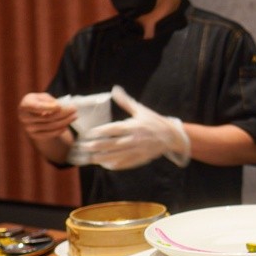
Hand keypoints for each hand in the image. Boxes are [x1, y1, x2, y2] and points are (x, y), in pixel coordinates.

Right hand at [18, 92, 75, 139]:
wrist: (33, 114)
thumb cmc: (40, 102)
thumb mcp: (43, 97)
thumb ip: (49, 100)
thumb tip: (59, 107)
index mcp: (25, 105)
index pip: (36, 107)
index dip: (48, 107)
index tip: (59, 106)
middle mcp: (24, 117)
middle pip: (47, 117)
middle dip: (63, 113)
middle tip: (74, 109)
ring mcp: (28, 128)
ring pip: (50, 126)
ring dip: (65, 121)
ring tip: (74, 116)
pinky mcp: (34, 135)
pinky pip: (49, 134)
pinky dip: (59, 130)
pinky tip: (66, 125)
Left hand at [70, 86, 190, 169]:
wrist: (172, 135)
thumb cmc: (154, 121)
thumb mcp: (141, 110)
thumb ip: (126, 102)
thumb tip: (115, 89)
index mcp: (133, 126)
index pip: (114, 129)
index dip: (100, 132)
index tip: (89, 134)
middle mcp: (135, 139)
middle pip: (112, 144)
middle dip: (96, 146)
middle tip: (83, 148)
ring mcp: (138, 150)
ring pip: (117, 155)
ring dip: (103, 158)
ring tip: (90, 159)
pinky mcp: (141, 158)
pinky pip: (126, 163)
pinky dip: (116, 164)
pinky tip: (106, 165)